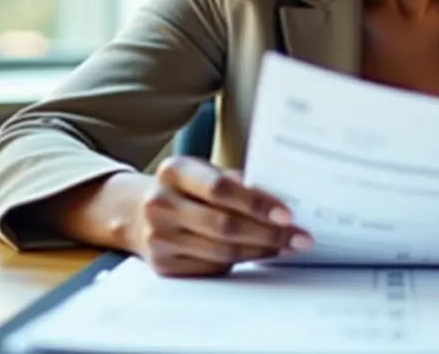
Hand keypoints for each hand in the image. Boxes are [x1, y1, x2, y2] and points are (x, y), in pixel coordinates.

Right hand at [130, 156, 312, 276]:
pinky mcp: (163, 266)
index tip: (287, 214)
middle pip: (224, 225)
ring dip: (261, 250)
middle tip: (300, 237)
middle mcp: (160, 204)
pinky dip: (242, 262)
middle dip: (269, 233)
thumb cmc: (187, 189)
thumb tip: (284, 203)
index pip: (220, 189)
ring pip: (222, 251)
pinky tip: (261, 254)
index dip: (256, 203)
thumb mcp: (205, 173)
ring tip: (288, 246)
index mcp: (174, 171)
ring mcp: (158, 238)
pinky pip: (213, 267)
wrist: (137, 212)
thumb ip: (238, 182)